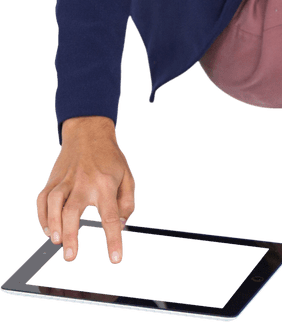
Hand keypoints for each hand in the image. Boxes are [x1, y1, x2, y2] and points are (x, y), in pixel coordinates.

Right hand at [37, 116, 136, 264]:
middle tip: (71, 257)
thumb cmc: (110, 158)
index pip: (111, 216)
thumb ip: (127, 202)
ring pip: (54, 204)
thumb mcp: (127, 176)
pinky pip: (43, 200)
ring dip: (52, 225)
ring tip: (56, 242)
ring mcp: (66, 180)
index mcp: (106, 183)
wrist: (89, 133)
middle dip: (71, 235)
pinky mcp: (53, 180)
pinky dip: (42, 216)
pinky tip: (47, 229)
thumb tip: (121, 225)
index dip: (113, 240)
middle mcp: (84, 182)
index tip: (115, 260)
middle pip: (73, 211)